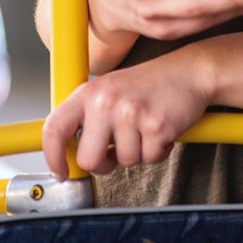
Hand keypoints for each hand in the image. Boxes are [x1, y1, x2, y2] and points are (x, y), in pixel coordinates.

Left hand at [41, 50, 211, 178]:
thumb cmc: (149, 84)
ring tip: (146, 128)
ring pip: (124, 162)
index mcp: (90, 92)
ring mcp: (131, 113)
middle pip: (88, 159)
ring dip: (137, 152)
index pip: (54, 128)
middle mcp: (107, 101)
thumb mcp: (110, 90)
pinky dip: (158, 151)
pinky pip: (150, 158)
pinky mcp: (156, 126)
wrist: (189, 71)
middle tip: (117, 151)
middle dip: (104, 163)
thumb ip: (88, 118)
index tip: (62, 171)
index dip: (53, 157)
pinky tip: (161, 130)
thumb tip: (69, 154)